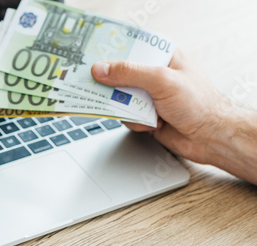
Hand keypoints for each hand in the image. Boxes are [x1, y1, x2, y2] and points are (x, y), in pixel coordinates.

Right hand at [91, 50, 256, 184]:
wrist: (210, 137)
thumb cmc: (199, 104)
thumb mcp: (162, 80)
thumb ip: (130, 73)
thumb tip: (101, 69)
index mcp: (163, 56)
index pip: (131, 48)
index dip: (112, 54)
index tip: (95, 60)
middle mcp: (155, 75)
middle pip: (121, 75)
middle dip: (114, 85)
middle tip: (103, 89)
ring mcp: (150, 95)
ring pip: (120, 98)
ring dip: (127, 108)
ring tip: (144, 112)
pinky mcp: (147, 114)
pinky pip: (126, 116)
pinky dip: (135, 122)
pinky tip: (152, 124)